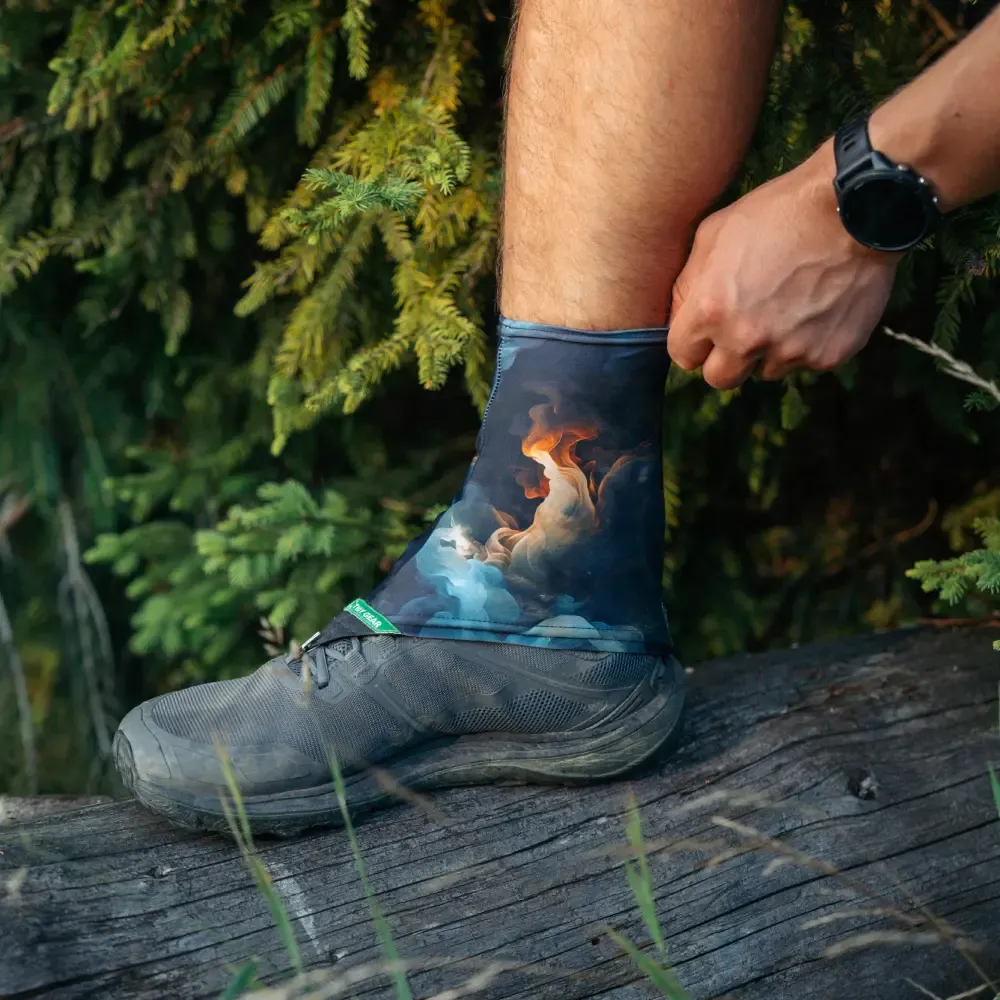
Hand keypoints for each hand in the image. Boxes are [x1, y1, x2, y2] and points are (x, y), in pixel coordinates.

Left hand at [666, 141, 900, 388]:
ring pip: (765, 372)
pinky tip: (816, 307)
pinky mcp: (828, 355)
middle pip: (720, 379)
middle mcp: (746, 339)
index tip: (706, 331)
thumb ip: (688, 284)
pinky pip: (806, 363)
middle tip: (742, 329)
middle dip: (725, 358)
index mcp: (711, 311)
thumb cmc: (777, 213)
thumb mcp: (714, 233)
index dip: (693, 341)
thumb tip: (679, 318)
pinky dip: (807, 343)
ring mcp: (790, 351)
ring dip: (769, 351)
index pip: (683, 355)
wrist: (854, 207)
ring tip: (787, 308)